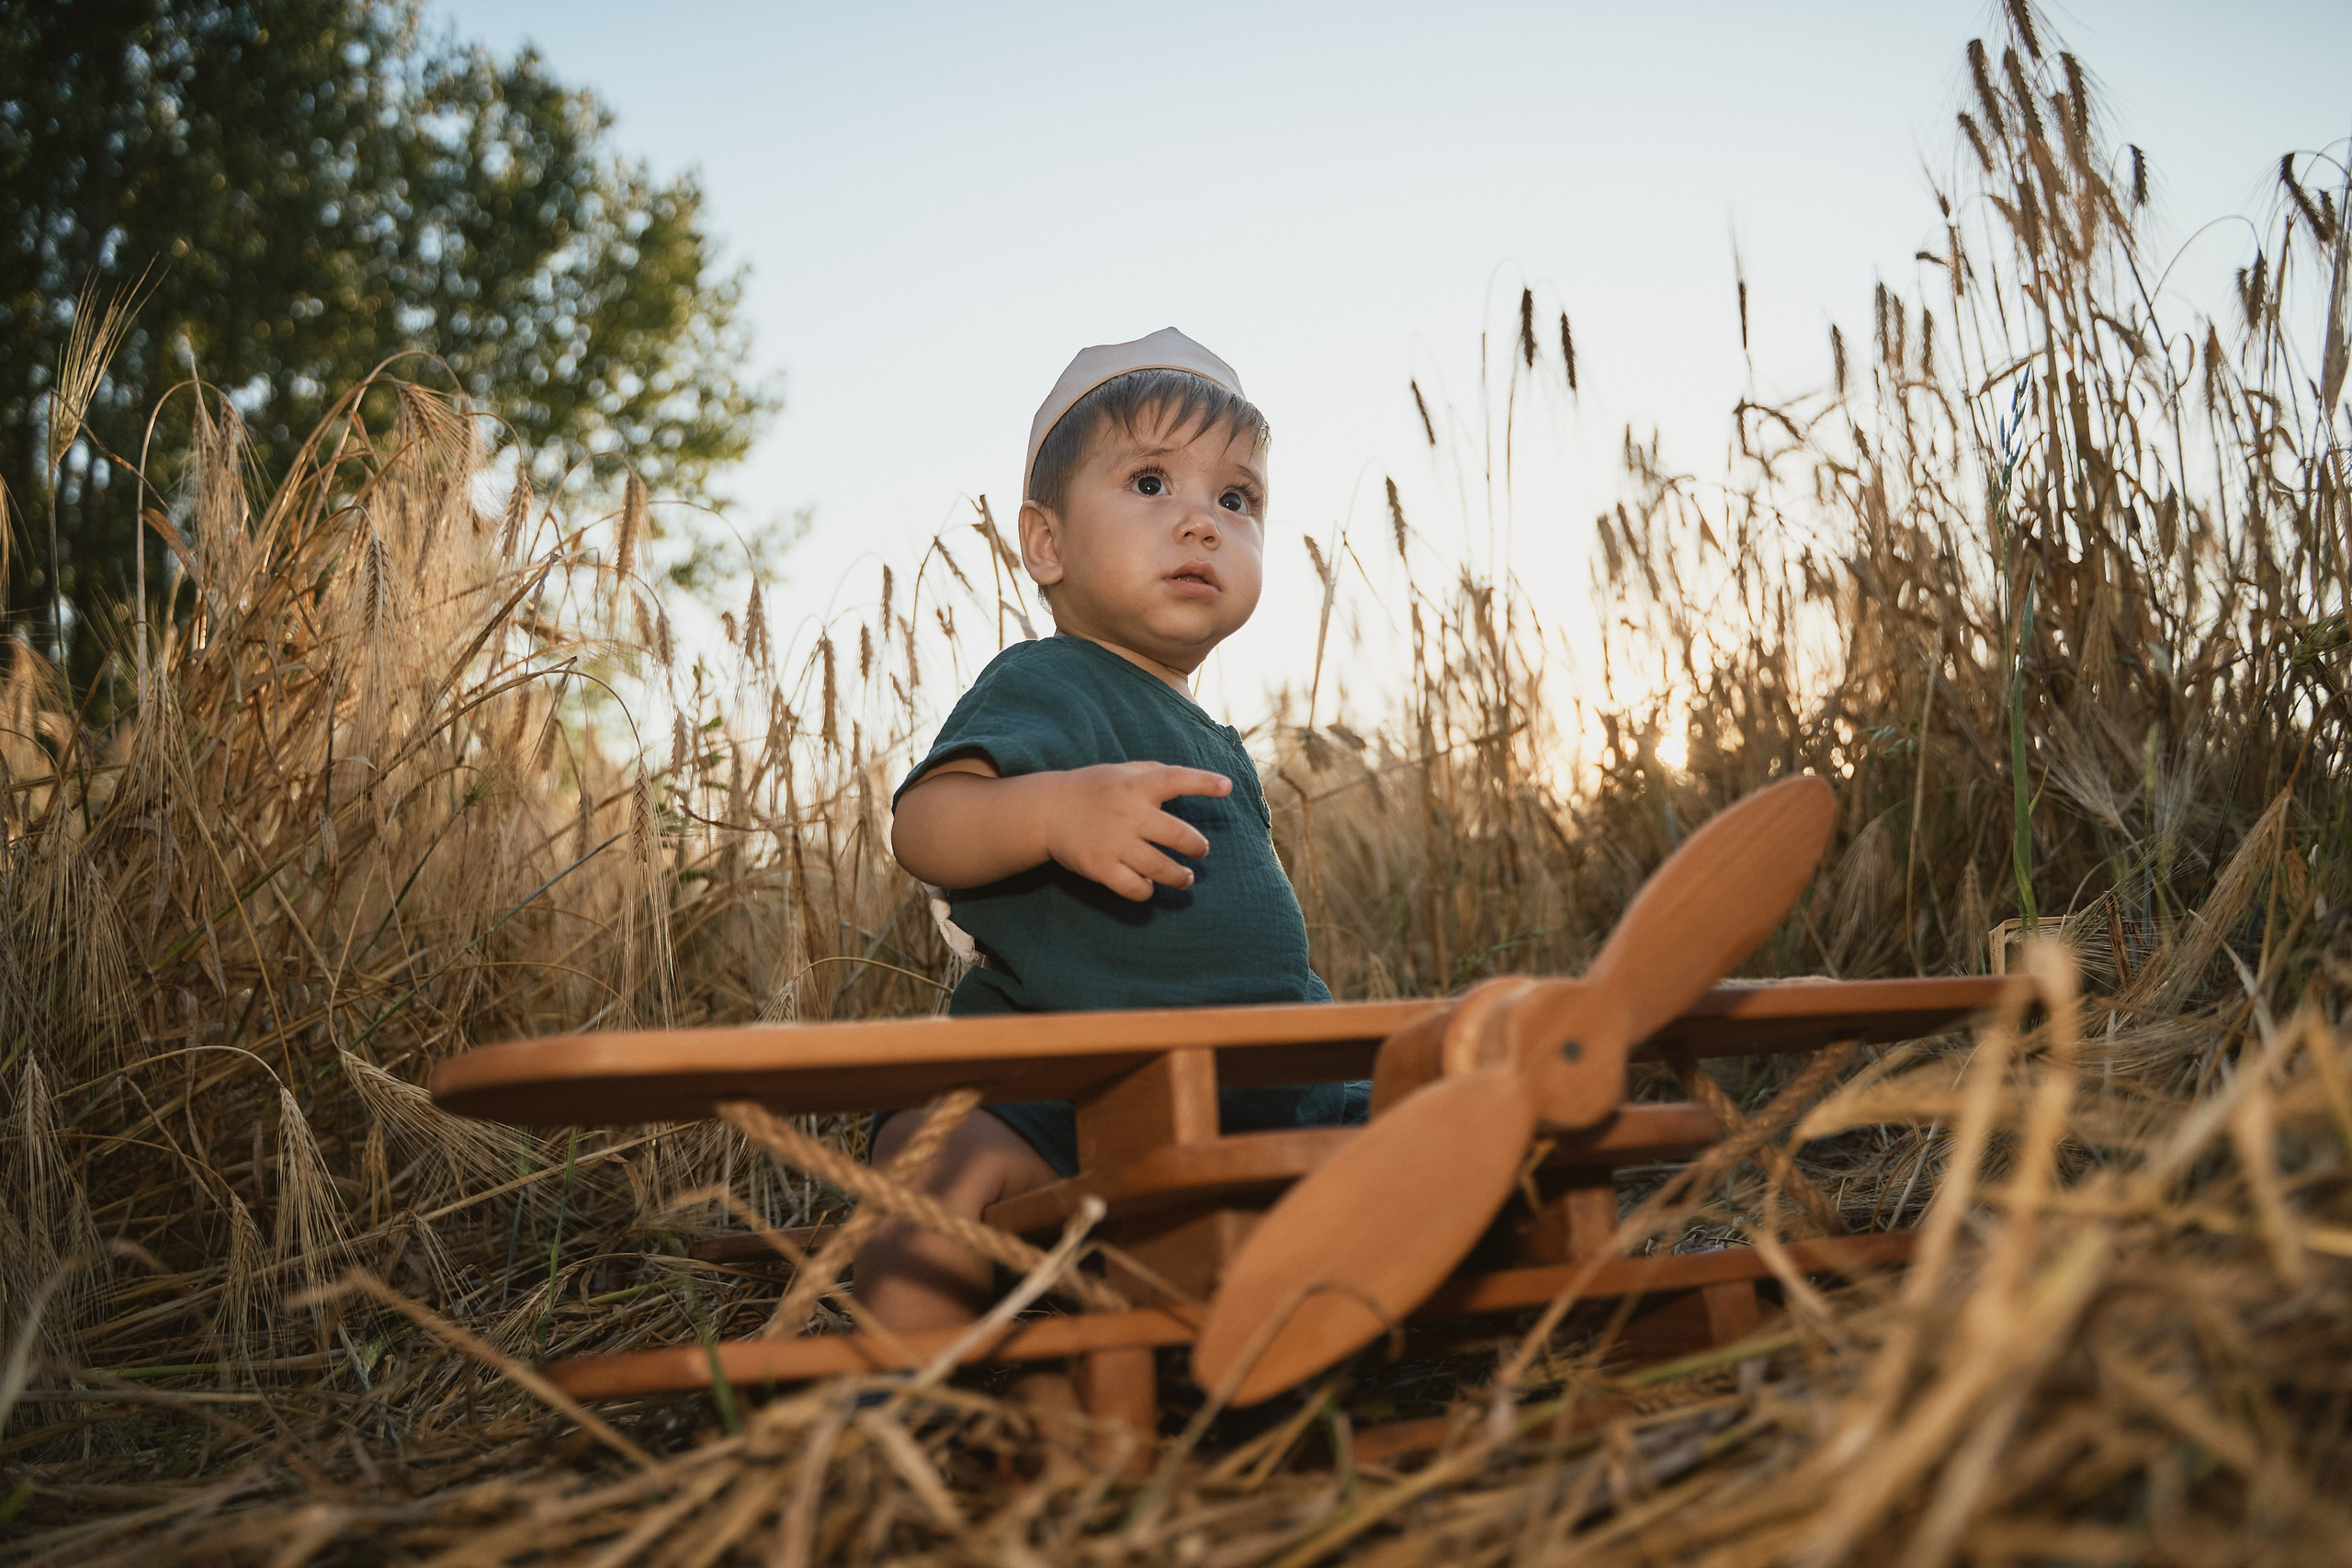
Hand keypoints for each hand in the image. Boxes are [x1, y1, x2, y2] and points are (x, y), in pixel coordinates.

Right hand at [1041, 762, 1231, 901]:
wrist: (1047, 811)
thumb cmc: (1091, 789)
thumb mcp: (1120, 771)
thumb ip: (1153, 772)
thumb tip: (1188, 779)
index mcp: (1135, 786)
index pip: (1176, 780)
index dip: (1204, 783)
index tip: (1227, 787)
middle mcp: (1129, 814)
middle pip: (1179, 835)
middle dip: (1198, 847)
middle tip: (1201, 850)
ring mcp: (1115, 843)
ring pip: (1163, 868)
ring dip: (1181, 876)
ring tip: (1186, 878)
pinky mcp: (1102, 868)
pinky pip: (1135, 887)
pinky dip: (1147, 890)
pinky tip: (1150, 886)